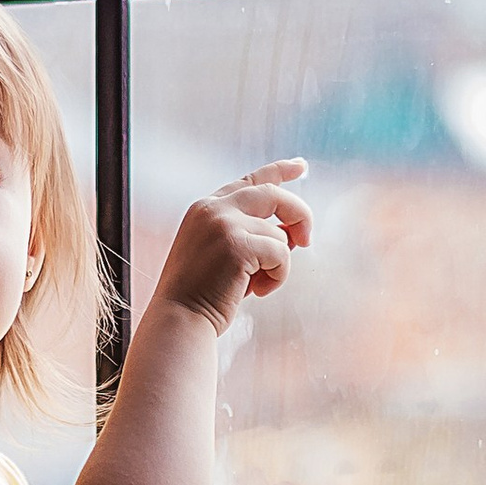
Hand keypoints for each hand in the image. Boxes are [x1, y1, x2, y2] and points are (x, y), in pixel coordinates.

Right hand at [147, 162, 310, 335]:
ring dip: (277, 266)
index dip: (279, 171)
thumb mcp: (223, 253)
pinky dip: (277, 277)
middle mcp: (213, 208)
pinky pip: (281, 254)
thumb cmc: (201, 295)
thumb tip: (292, 230)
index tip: (300, 165)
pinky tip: (257, 292)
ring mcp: (224, 224)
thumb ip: (250, 234)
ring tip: (255, 287)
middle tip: (306, 240)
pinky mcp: (237, 244)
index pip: (250, 181)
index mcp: (205, 208)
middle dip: (298, 214)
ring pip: (279, 234)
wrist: (179, 319)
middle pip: (273, 194)